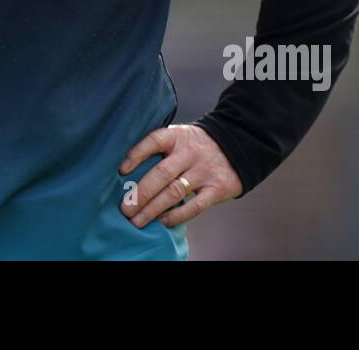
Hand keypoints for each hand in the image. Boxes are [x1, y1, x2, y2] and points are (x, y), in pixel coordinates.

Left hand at [119, 123, 242, 228]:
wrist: (237, 145)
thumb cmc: (196, 145)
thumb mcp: (179, 137)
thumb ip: (159, 149)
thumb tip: (128, 173)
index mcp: (177, 136)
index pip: (153, 141)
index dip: (136, 155)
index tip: (121, 171)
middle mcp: (190, 153)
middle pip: (161, 173)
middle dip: (140, 193)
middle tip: (125, 209)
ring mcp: (204, 171)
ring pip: (175, 192)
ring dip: (153, 209)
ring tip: (137, 220)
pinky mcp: (217, 188)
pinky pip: (195, 206)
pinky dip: (177, 215)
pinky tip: (163, 221)